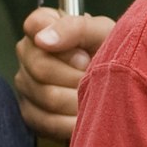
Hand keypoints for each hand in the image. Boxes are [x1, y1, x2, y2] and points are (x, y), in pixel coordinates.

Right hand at [15, 10, 115, 140]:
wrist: (121, 85)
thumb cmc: (111, 52)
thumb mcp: (103, 33)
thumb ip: (76, 29)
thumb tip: (42, 39)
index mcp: (42, 25)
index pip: (35, 26)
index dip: (64, 46)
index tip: (84, 56)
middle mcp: (27, 53)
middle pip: (40, 68)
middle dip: (77, 77)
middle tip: (95, 78)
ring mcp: (25, 84)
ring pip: (47, 97)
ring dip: (79, 100)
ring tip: (95, 95)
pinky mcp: (30, 113)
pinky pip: (47, 122)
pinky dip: (73, 121)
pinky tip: (85, 115)